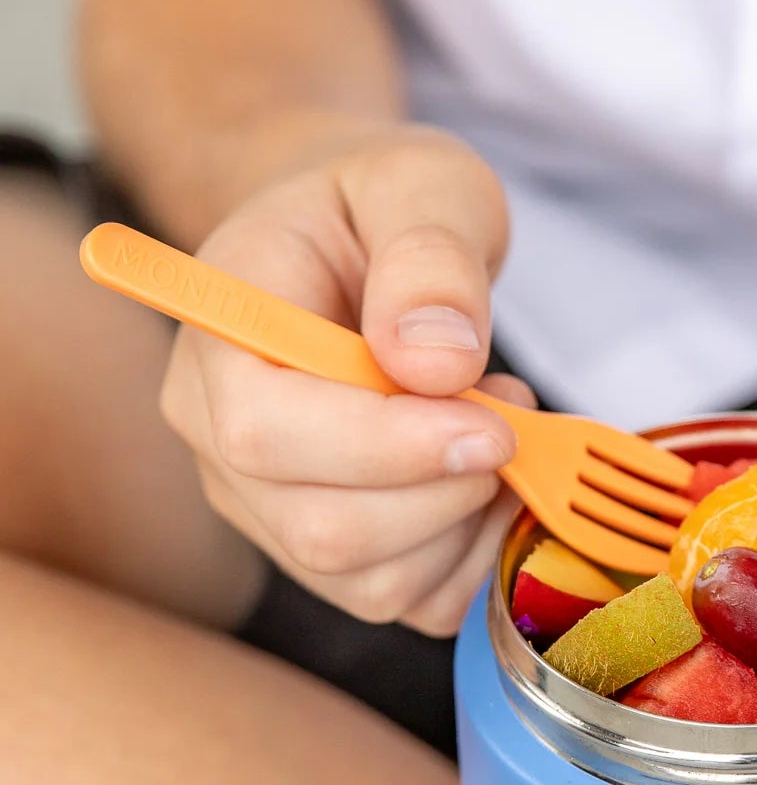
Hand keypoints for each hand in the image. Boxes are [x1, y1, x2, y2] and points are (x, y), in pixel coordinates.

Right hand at [160, 123, 530, 634]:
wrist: (360, 243)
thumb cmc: (378, 207)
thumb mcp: (419, 184)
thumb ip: (429, 258)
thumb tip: (436, 359)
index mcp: (220, 343)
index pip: (264, 435)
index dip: (385, 446)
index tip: (490, 420)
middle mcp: (221, 444)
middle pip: (321, 530)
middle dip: (445, 491)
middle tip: (508, 413)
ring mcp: (272, 510)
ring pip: (370, 581)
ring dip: (467, 520)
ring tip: (496, 424)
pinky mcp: (335, 555)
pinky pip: (410, 600)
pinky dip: (475, 555)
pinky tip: (490, 479)